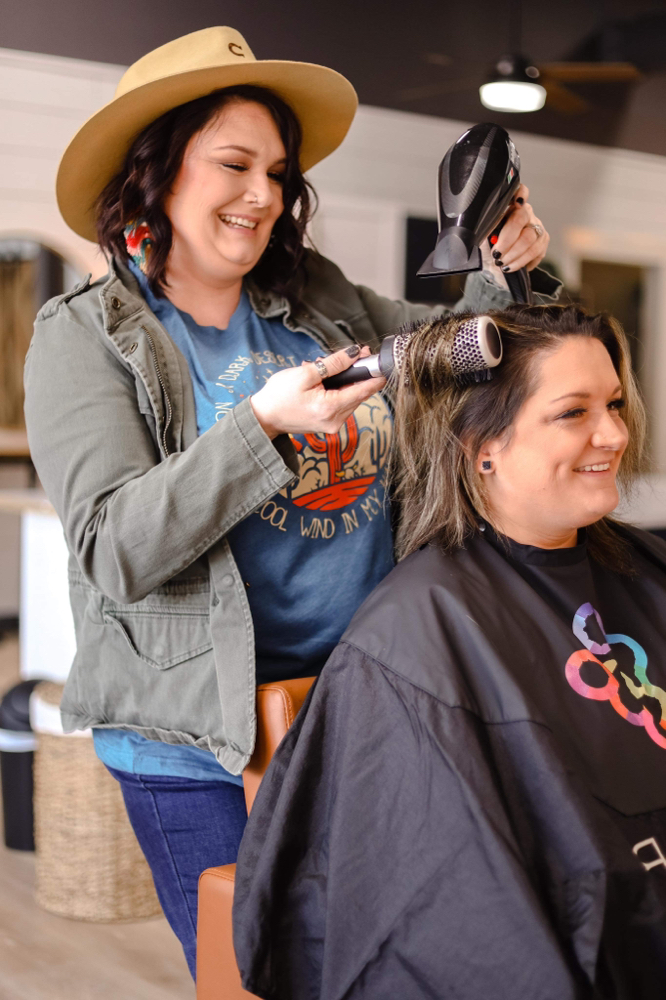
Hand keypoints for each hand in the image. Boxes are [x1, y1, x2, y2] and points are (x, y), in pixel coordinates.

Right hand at [250, 346, 384, 439]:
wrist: (263, 417)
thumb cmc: (279, 395)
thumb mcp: (305, 373)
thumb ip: (333, 364)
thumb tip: (355, 354)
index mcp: (331, 408)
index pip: (364, 390)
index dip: (375, 374)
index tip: (379, 361)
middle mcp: (336, 420)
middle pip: (359, 394)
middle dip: (358, 374)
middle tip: (355, 355)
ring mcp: (333, 425)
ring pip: (352, 399)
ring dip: (347, 382)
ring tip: (329, 369)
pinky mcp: (329, 424)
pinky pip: (342, 405)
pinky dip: (339, 391)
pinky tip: (325, 383)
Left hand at [479, 183, 549, 284]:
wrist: (495, 265)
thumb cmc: (488, 247)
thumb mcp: (482, 236)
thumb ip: (484, 229)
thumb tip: (480, 231)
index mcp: (510, 207)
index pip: (519, 191)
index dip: (521, 194)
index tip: (517, 202)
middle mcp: (526, 213)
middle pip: (521, 219)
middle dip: (507, 240)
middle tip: (496, 253)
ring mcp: (537, 226)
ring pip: (530, 238)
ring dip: (514, 254)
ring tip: (502, 263)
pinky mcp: (543, 241)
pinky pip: (536, 252)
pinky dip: (521, 262)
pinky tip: (511, 266)